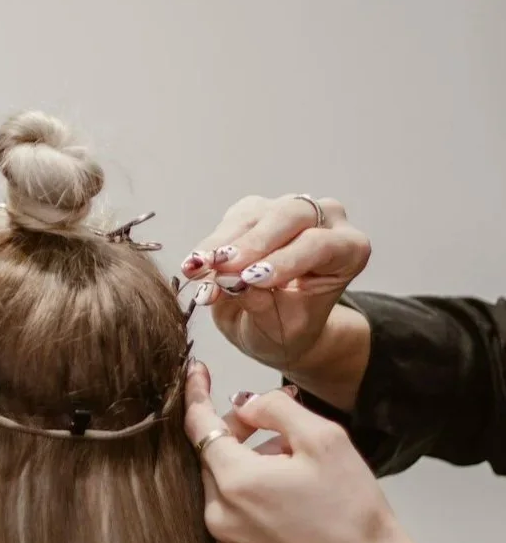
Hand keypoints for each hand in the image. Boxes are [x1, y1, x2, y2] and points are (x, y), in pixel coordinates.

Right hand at [182, 194, 369, 371]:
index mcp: (348, 251)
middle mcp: (325, 221)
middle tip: (222, 266)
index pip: (320, 246)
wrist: (277, 327)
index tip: (253, 279)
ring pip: (255, 214)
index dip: (285, 260)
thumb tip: (232, 283)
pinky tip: (194, 266)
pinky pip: (231, 220)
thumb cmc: (289, 331)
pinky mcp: (256, 211)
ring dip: (223, 243)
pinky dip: (210, 245)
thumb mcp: (280, 332)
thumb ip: (262, 307)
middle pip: (291, 215)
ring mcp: (288, 210)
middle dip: (254, 242)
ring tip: (198, 270)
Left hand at [183, 362, 494, 542]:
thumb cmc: (353, 509)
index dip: (196, 393)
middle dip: (237, 431)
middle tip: (273, 421)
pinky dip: (249, 495)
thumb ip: (275, 409)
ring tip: (291, 461)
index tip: (197, 371)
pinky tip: (286, 493)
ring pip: (223, 485)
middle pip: (212, 456)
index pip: (199, 426)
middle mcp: (218, 516)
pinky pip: (231, 514)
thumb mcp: (324, 439)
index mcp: (235, 483)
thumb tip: (244, 404)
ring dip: (247, 464)